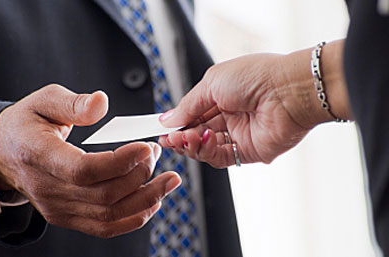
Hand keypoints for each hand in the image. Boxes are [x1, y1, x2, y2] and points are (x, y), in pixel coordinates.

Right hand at [0, 84, 180, 237]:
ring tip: (168, 180)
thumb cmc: (25, 124)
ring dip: (145, 199)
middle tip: (155, 153)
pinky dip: (133, 218)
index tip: (146, 147)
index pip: (84, 170)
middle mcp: (47, 189)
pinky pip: (104, 227)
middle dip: (140, 175)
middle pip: (103, 195)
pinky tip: (152, 201)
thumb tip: (101, 103)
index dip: (121, 162)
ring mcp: (57, 208)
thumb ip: (72, 103)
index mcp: (38, 156)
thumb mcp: (42, 101)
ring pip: (109, 216)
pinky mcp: (66, 216)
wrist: (2, 153)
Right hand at [158, 54, 313, 167]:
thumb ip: (188, 105)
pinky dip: (208, 152)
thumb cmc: (257, 76)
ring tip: (185, 138)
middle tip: (169, 138)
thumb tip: (168, 119)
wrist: (289, 90)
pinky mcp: (248, 151)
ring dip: (191, 145)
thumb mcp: (211, 83)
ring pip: (205, 148)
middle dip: (180, 137)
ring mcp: (238, 134)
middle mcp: (229, 116)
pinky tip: (205, 140)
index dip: (176, 123)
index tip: (161, 128)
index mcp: (220, 96)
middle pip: (196, 133)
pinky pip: (220, 157)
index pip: (192, 114)